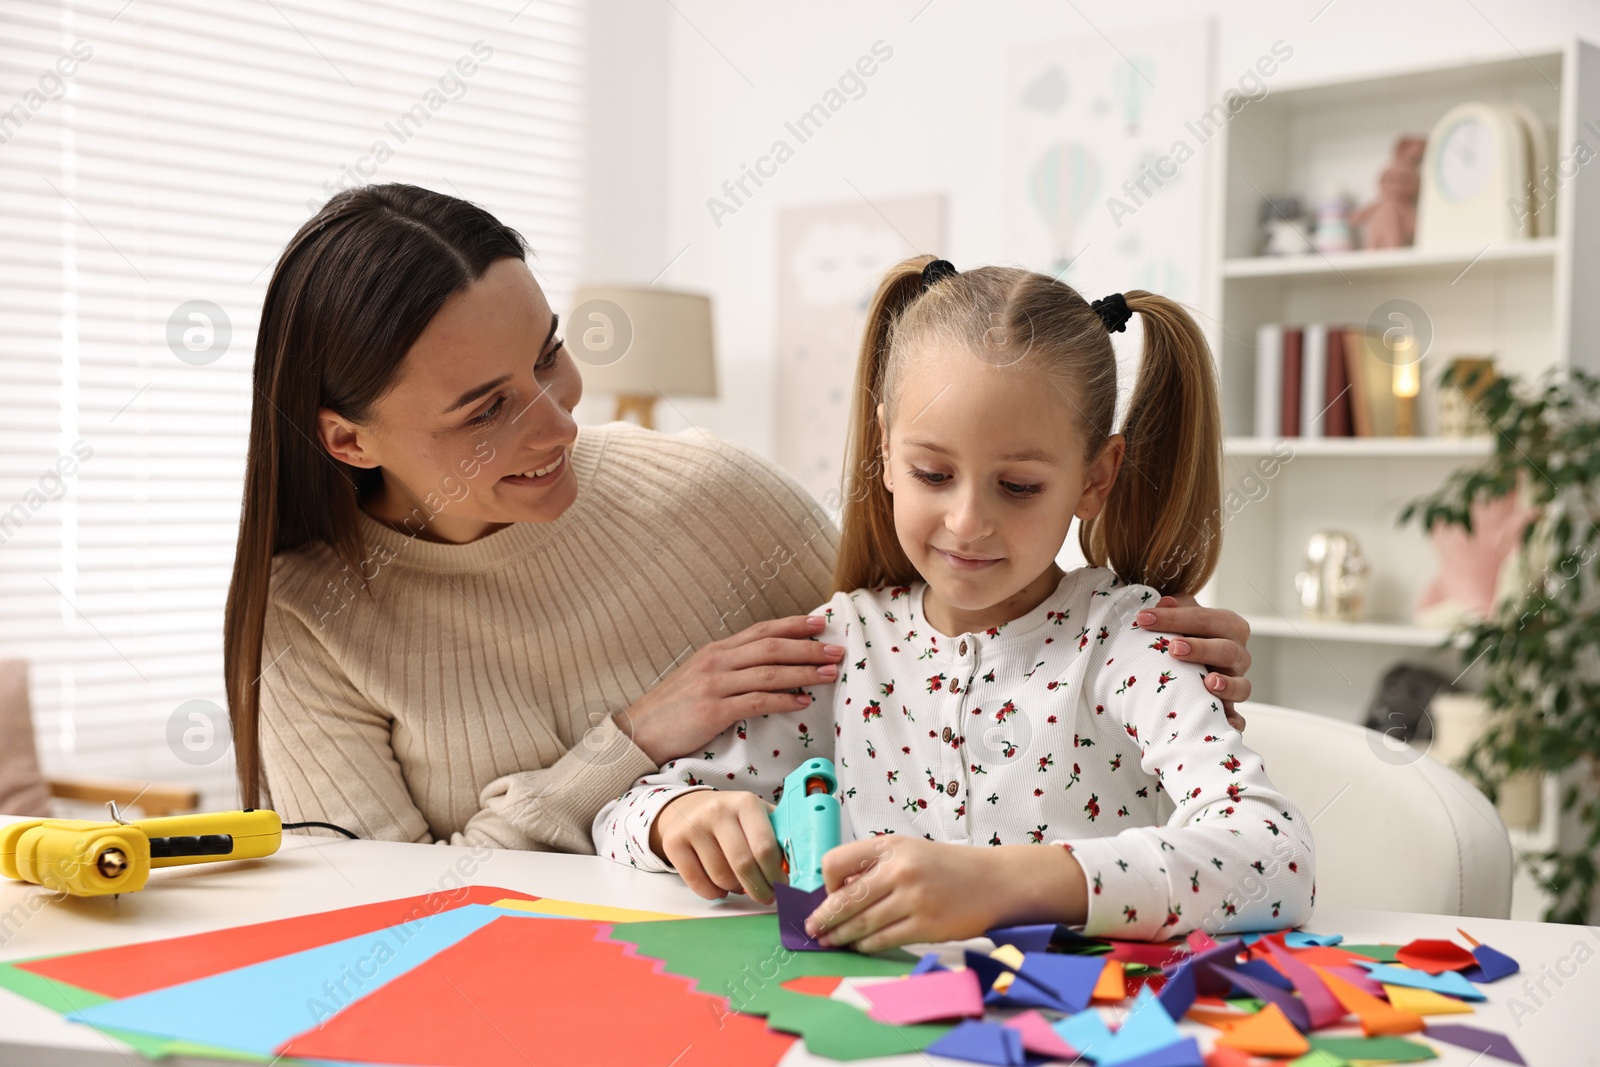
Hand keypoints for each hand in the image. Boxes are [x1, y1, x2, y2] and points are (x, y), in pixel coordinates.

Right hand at [616, 615, 845, 765]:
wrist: (638, 732)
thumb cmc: (673, 710)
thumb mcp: (701, 679)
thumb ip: (731, 670)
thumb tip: (767, 668)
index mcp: (716, 651)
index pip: (762, 630)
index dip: (793, 625)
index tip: (821, 624)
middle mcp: (717, 661)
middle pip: (771, 646)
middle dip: (808, 646)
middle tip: (837, 649)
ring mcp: (714, 684)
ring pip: (769, 671)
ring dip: (803, 671)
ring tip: (829, 673)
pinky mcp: (713, 710)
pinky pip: (757, 701)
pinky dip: (783, 700)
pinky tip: (802, 701)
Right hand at [651, 789, 784, 902]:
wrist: (690, 807)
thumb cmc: (734, 818)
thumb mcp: (759, 816)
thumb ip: (779, 837)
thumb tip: (799, 868)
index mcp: (746, 803)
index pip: (765, 847)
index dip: (776, 874)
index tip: (783, 886)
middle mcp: (717, 811)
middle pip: (743, 865)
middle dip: (760, 888)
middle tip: (766, 897)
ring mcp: (693, 826)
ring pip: (722, 877)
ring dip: (736, 889)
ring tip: (741, 883)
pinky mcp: (674, 843)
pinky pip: (699, 884)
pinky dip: (714, 893)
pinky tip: (721, 886)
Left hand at [804, 838, 1087, 953]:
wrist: (993, 882)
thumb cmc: (945, 867)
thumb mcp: (907, 851)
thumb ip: (874, 867)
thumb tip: (836, 893)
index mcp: (889, 846)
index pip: (836, 862)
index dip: (827, 882)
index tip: (829, 893)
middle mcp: (899, 870)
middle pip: (845, 900)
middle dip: (824, 918)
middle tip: (811, 930)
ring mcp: (912, 900)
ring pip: (861, 924)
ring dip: (840, 936)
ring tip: (829, 941)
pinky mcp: (925, 926)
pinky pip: (882, 940)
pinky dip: (865, 945)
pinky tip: (859, 946)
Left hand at [1136, 595, 1250, 730]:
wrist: (1191, 666)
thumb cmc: (1186, 636)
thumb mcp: (1181, 619)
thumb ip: (1176, 608)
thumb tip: (1164, 602)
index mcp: (1228, 626)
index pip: (1204, 618)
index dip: (1174, 618)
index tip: (1143, 618)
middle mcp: (1238, 654)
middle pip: (1228, 650)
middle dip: (1201, 648)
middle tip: (1173, 648)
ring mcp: (1236, 682)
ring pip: (1242, 685)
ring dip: (1226, 684)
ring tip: (1208, 682)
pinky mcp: (1231, 708)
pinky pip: (1238, 718)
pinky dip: (1233, 722)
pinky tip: (1225, 724)